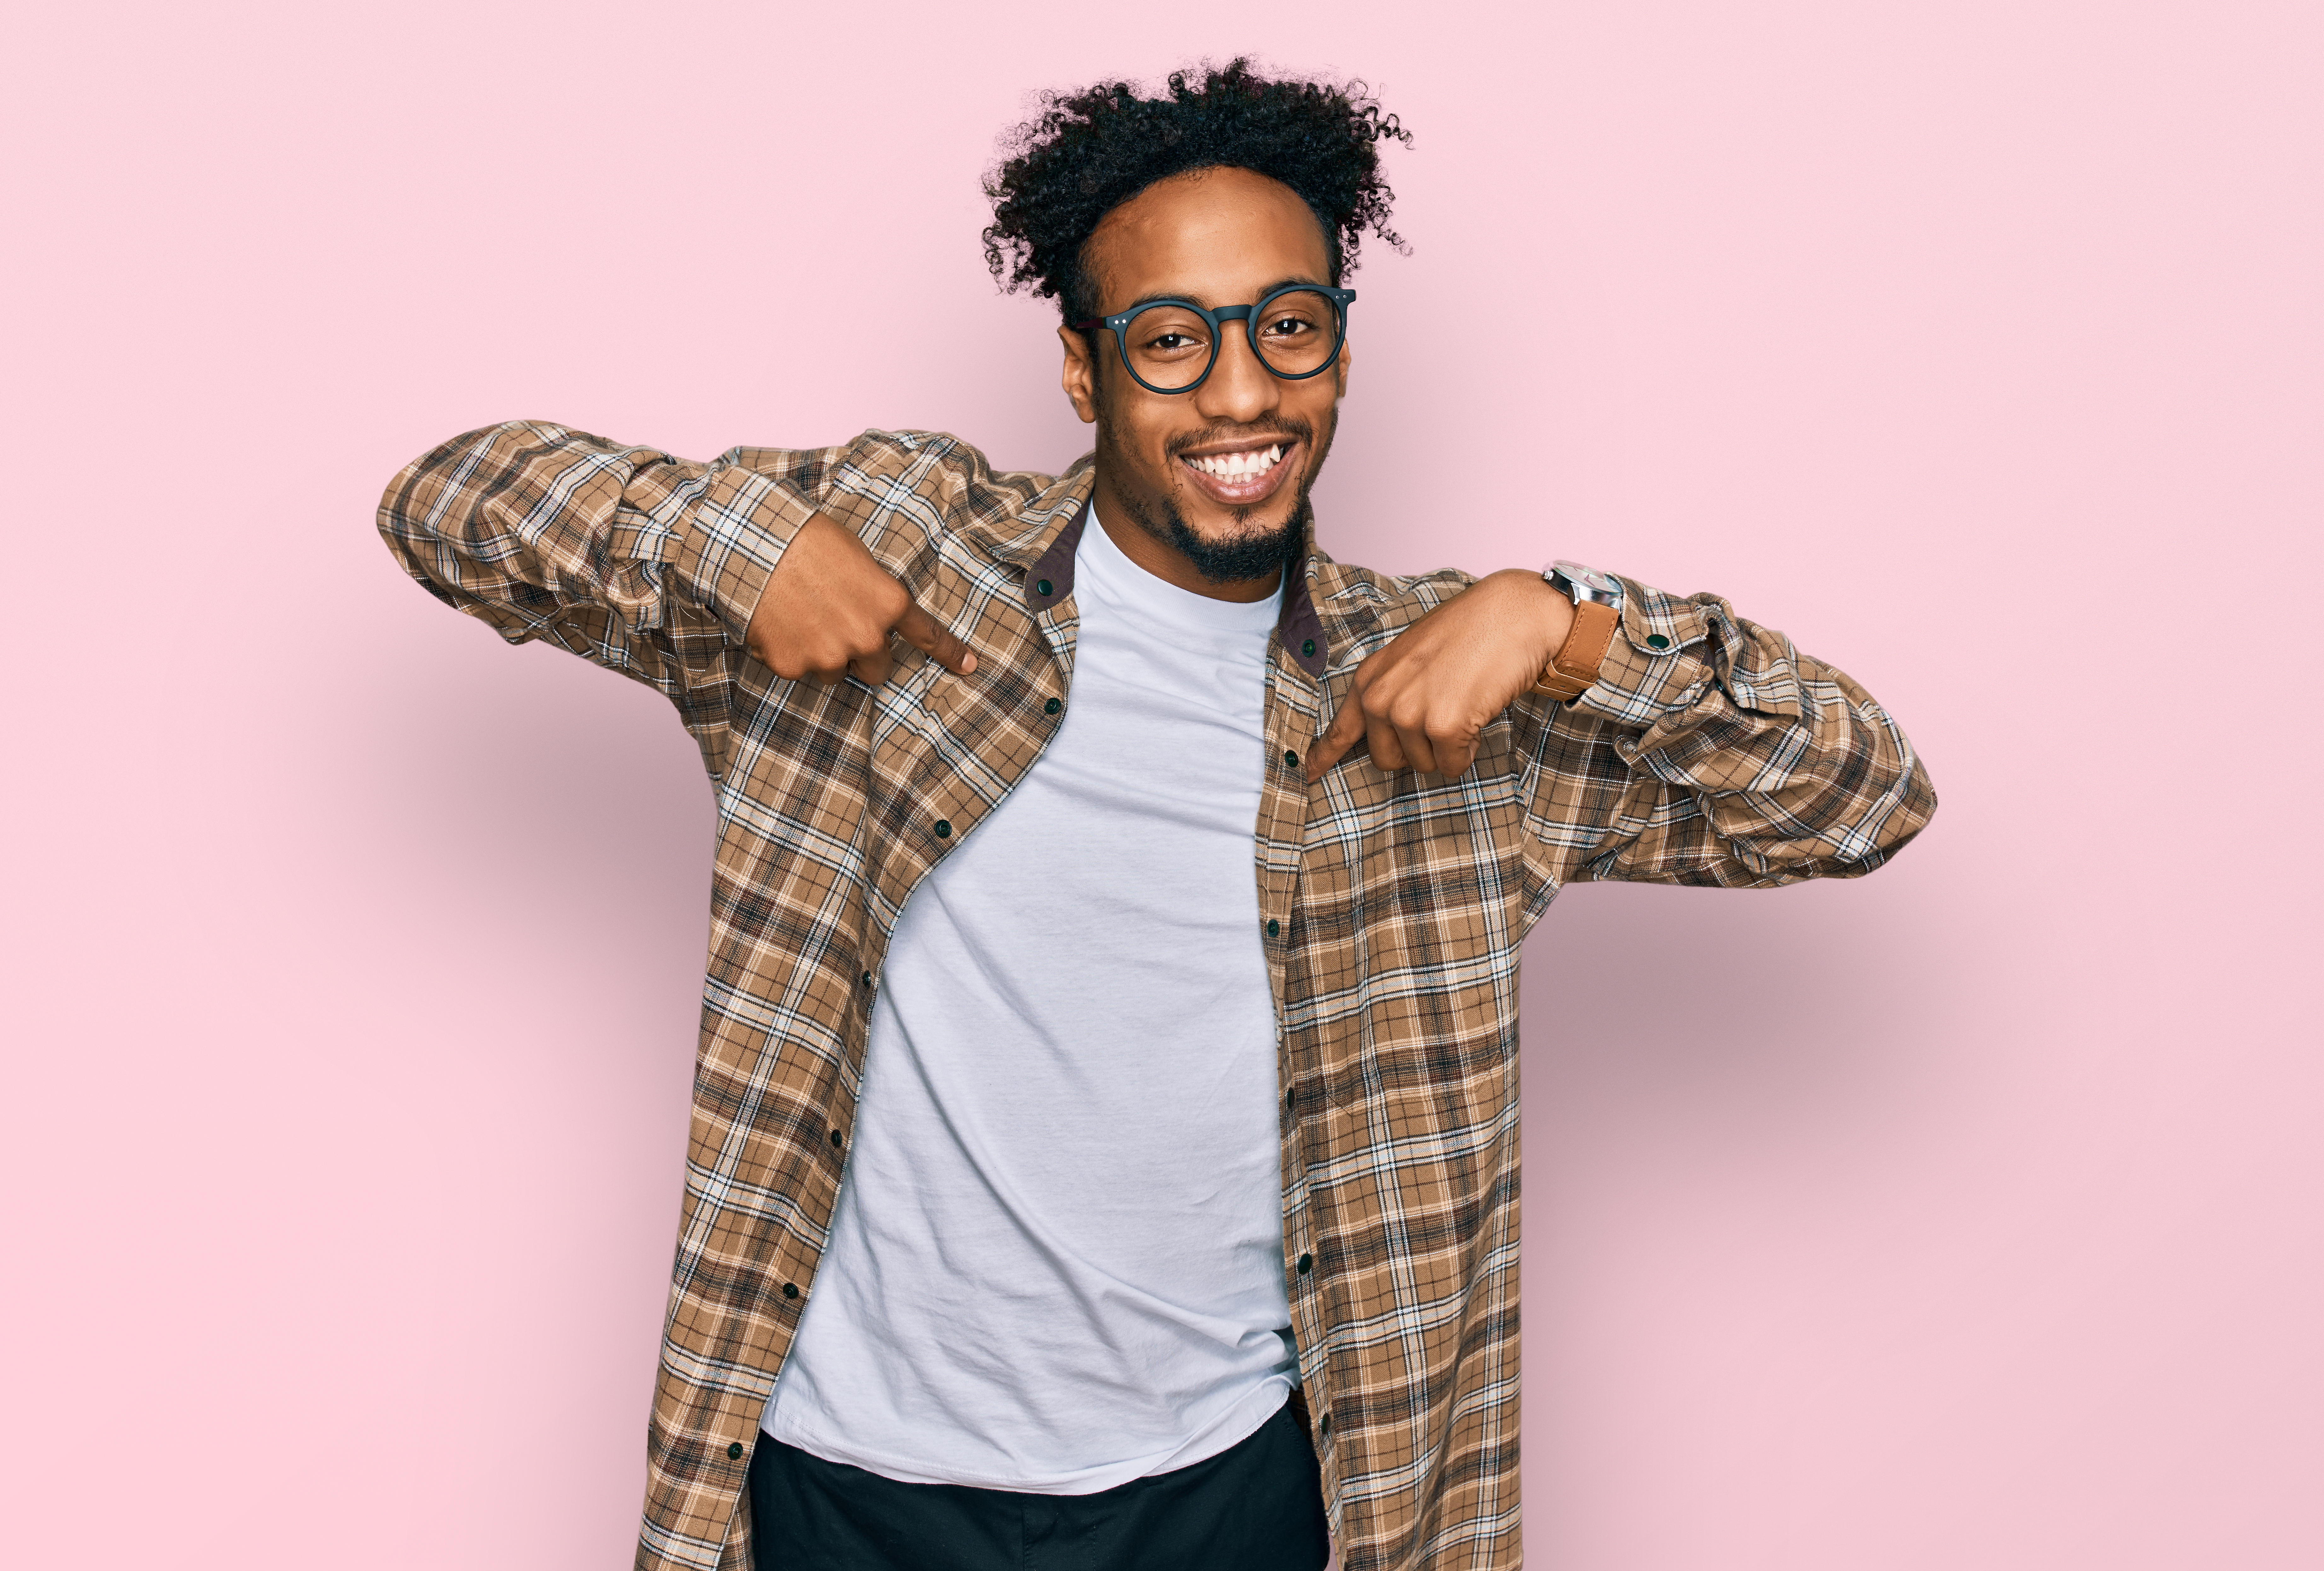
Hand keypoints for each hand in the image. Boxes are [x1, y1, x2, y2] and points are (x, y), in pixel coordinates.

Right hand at [745, 514, 976, 683]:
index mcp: (887, 604)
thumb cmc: (805, 539)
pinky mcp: (792, 667)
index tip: (970, 666)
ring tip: (800, 617)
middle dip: (862, 655)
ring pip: (835, 673)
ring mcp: (828, 656)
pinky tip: (776, 623)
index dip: (951, 654)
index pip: (929, 637)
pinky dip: (788, 652)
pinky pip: (798, 670)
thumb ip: (874, 593)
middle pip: (877, 670)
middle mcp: (866, 636)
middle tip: (836, 627)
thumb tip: (873, 613)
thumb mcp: (857, 557)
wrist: (752, 542)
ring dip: (823, 655)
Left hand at [1306, 570, 1575, 778]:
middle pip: (1387, 760)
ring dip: (1447, 746)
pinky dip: (1468, 749)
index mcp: (1370, 679)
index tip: (1307, 777)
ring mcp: (1410, 714)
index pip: (1339, 729)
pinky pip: (1452, 765)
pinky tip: (1477, 712)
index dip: (1323, 757)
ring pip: (1424, 765)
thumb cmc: (1467, 632)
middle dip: (1417, 748)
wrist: (1512, 614)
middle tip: (1442, 712)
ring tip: (1463, 703)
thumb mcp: (1410, 656)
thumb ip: (1390, 690)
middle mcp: (1381, 698)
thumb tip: (1385, 727)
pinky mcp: (1443, 727)